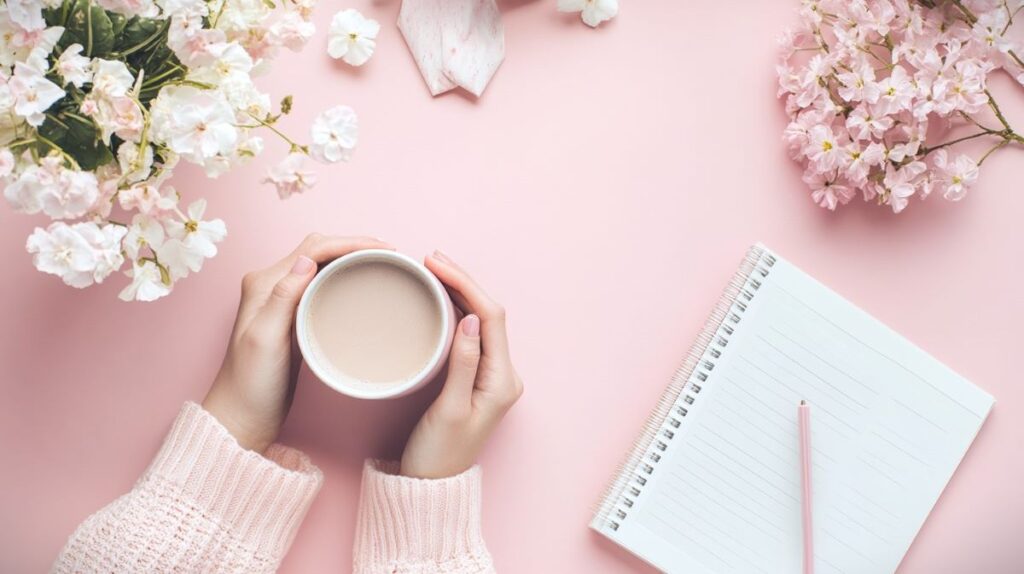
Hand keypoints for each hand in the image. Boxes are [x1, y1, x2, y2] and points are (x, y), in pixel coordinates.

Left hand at [203, 234, 392, 452]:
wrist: (242, 416)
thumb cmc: (249, 383)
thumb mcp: (265, 339)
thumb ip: (283, 297)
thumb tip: (308, 260)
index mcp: (264, 284)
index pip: (313, 249)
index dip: (350, 243)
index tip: (383, 248)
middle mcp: (273, 287)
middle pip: (319, 251)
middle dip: (355, 245)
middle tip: (391, 253)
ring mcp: (284, 302)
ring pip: (323, 266)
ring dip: (351, 259)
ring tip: (383, 263)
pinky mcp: (295, 318)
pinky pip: (323, 287)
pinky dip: (345, 279)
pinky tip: (362, 285)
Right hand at [400, 250, 523, 478]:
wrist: (431, 486)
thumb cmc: (439, 455)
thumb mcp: (450, 409)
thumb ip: (464, 364)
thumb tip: (472, 319)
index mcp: (503, 380)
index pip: (491, 318)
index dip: (466, 285)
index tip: (437, 265)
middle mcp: (503, 375)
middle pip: (489, 315)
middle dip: (463, 282)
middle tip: (431, 259)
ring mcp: (491, 377)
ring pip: (481, 322)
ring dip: (460, 294)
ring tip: (434, 271)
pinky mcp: (475, 380)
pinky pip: (471, 336)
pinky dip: (456, 312)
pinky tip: (441, 300)